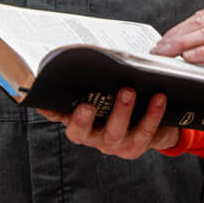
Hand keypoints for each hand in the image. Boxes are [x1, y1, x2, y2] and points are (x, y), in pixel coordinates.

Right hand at [39, 88, 179, 158]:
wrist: (152, 125)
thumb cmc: (122, 99)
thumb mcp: (108, 88)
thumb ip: (96, 78)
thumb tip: (90, 54)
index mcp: (79, 120)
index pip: (59, 115)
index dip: (50, 111)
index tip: (45, 102)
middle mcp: (92, 136)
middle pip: (80, 133)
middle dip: (82, 121)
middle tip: (87, 105)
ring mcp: (113, 144)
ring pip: (114, 133)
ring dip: (121, 112)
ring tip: (128, 91)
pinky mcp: (135, 147)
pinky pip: (143, 132)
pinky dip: (152, 114)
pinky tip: (158, 98)